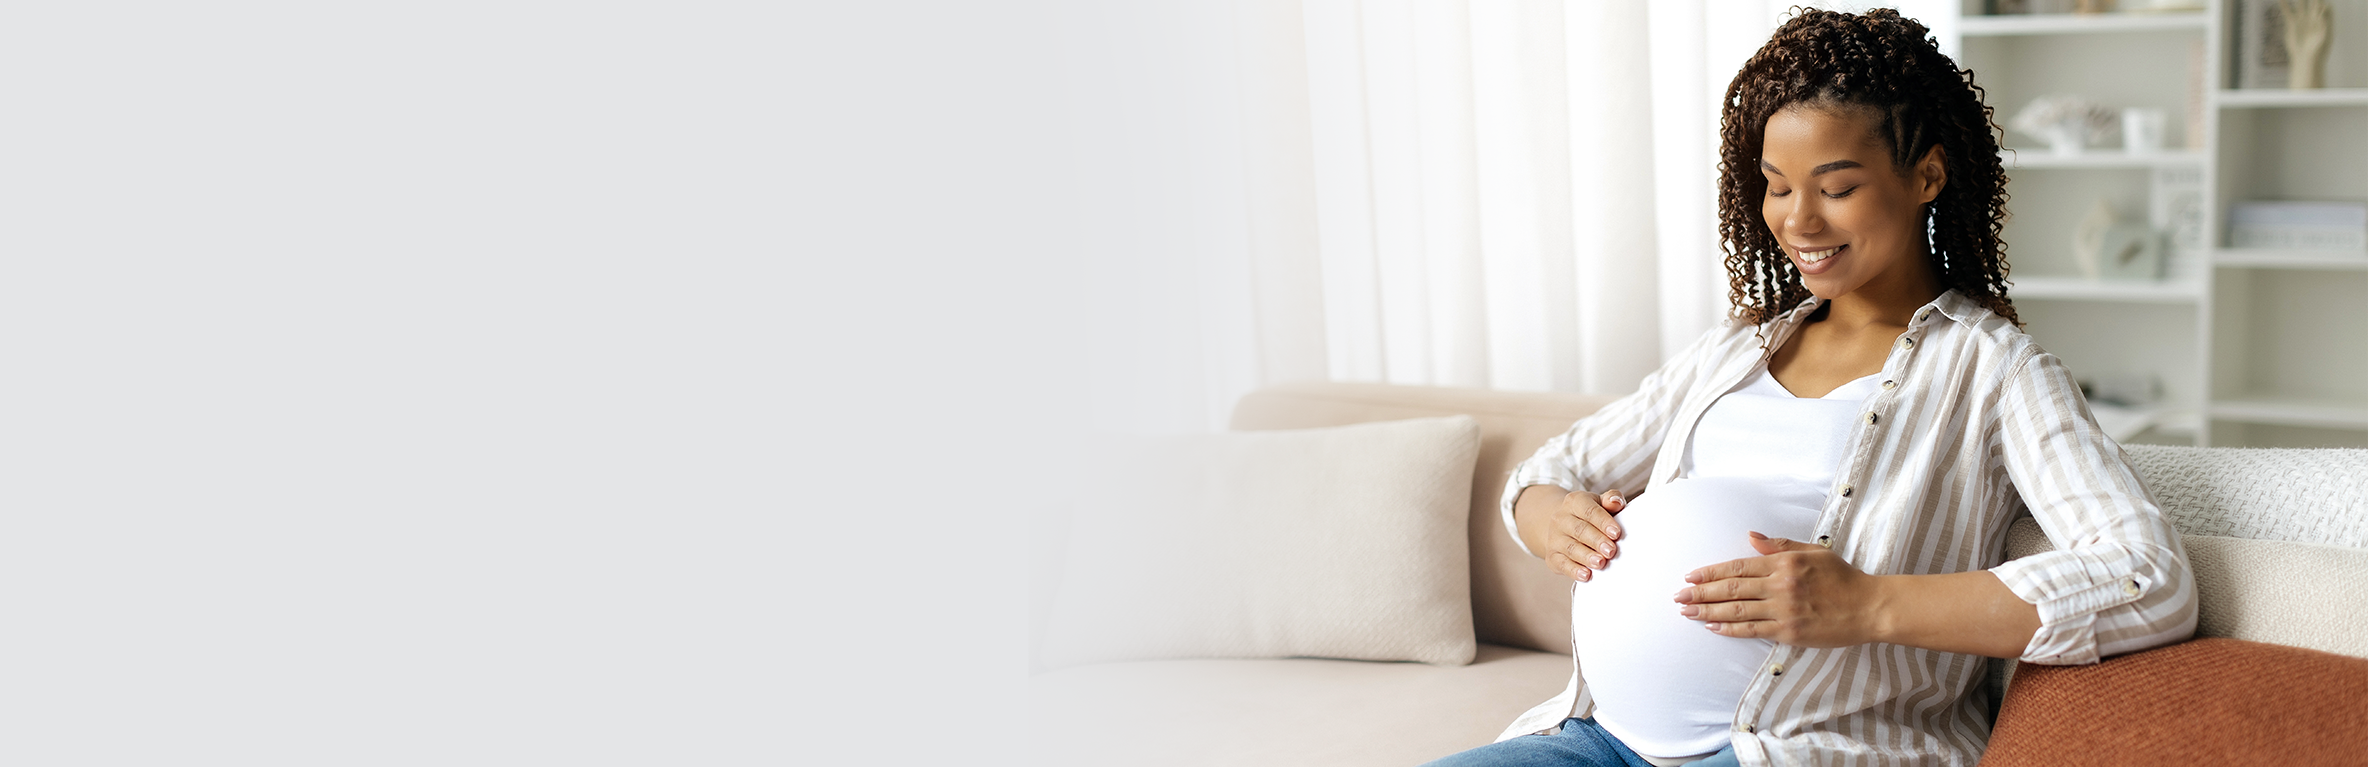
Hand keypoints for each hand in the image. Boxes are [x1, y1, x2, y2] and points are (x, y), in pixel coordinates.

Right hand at [1512, 485, 1625, 581]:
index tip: (1616, 533)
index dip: (1603, 522)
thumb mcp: (1600, 503)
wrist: (1563, 526)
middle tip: (1611, 551)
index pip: (1589, 510)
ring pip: (1570, 548)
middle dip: (1596, 541)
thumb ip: (1611, 500)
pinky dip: (1573, 570)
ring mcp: (1554, 537)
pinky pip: (1561, 563)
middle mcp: (1561, 518)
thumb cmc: (1590, 516)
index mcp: (1575, 501)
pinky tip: (1585, 575)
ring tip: (1600, 563)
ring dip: (1586, 556)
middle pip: (1579, 530)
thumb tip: (1616, 502)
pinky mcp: (1552, 556)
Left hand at [1673, 531, 1881, 646]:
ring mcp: (1783, 610)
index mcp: (1783, 563)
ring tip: (1687, 612)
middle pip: (1730, 589)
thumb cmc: (1842, 577)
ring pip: (1737, 610)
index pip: (1737, 567)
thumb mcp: (1813, 551)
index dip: (1711, 572)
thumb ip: (1779, 545)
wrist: (1869, 606)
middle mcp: (1779, 585)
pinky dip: (1730, 628)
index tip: (1690, 575)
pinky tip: (1713, 627)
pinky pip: (1752, 630)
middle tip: (1678, 596)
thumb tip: (1751, 536)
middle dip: (1700, 593)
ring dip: (1707, 612)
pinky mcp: (1789, 632)